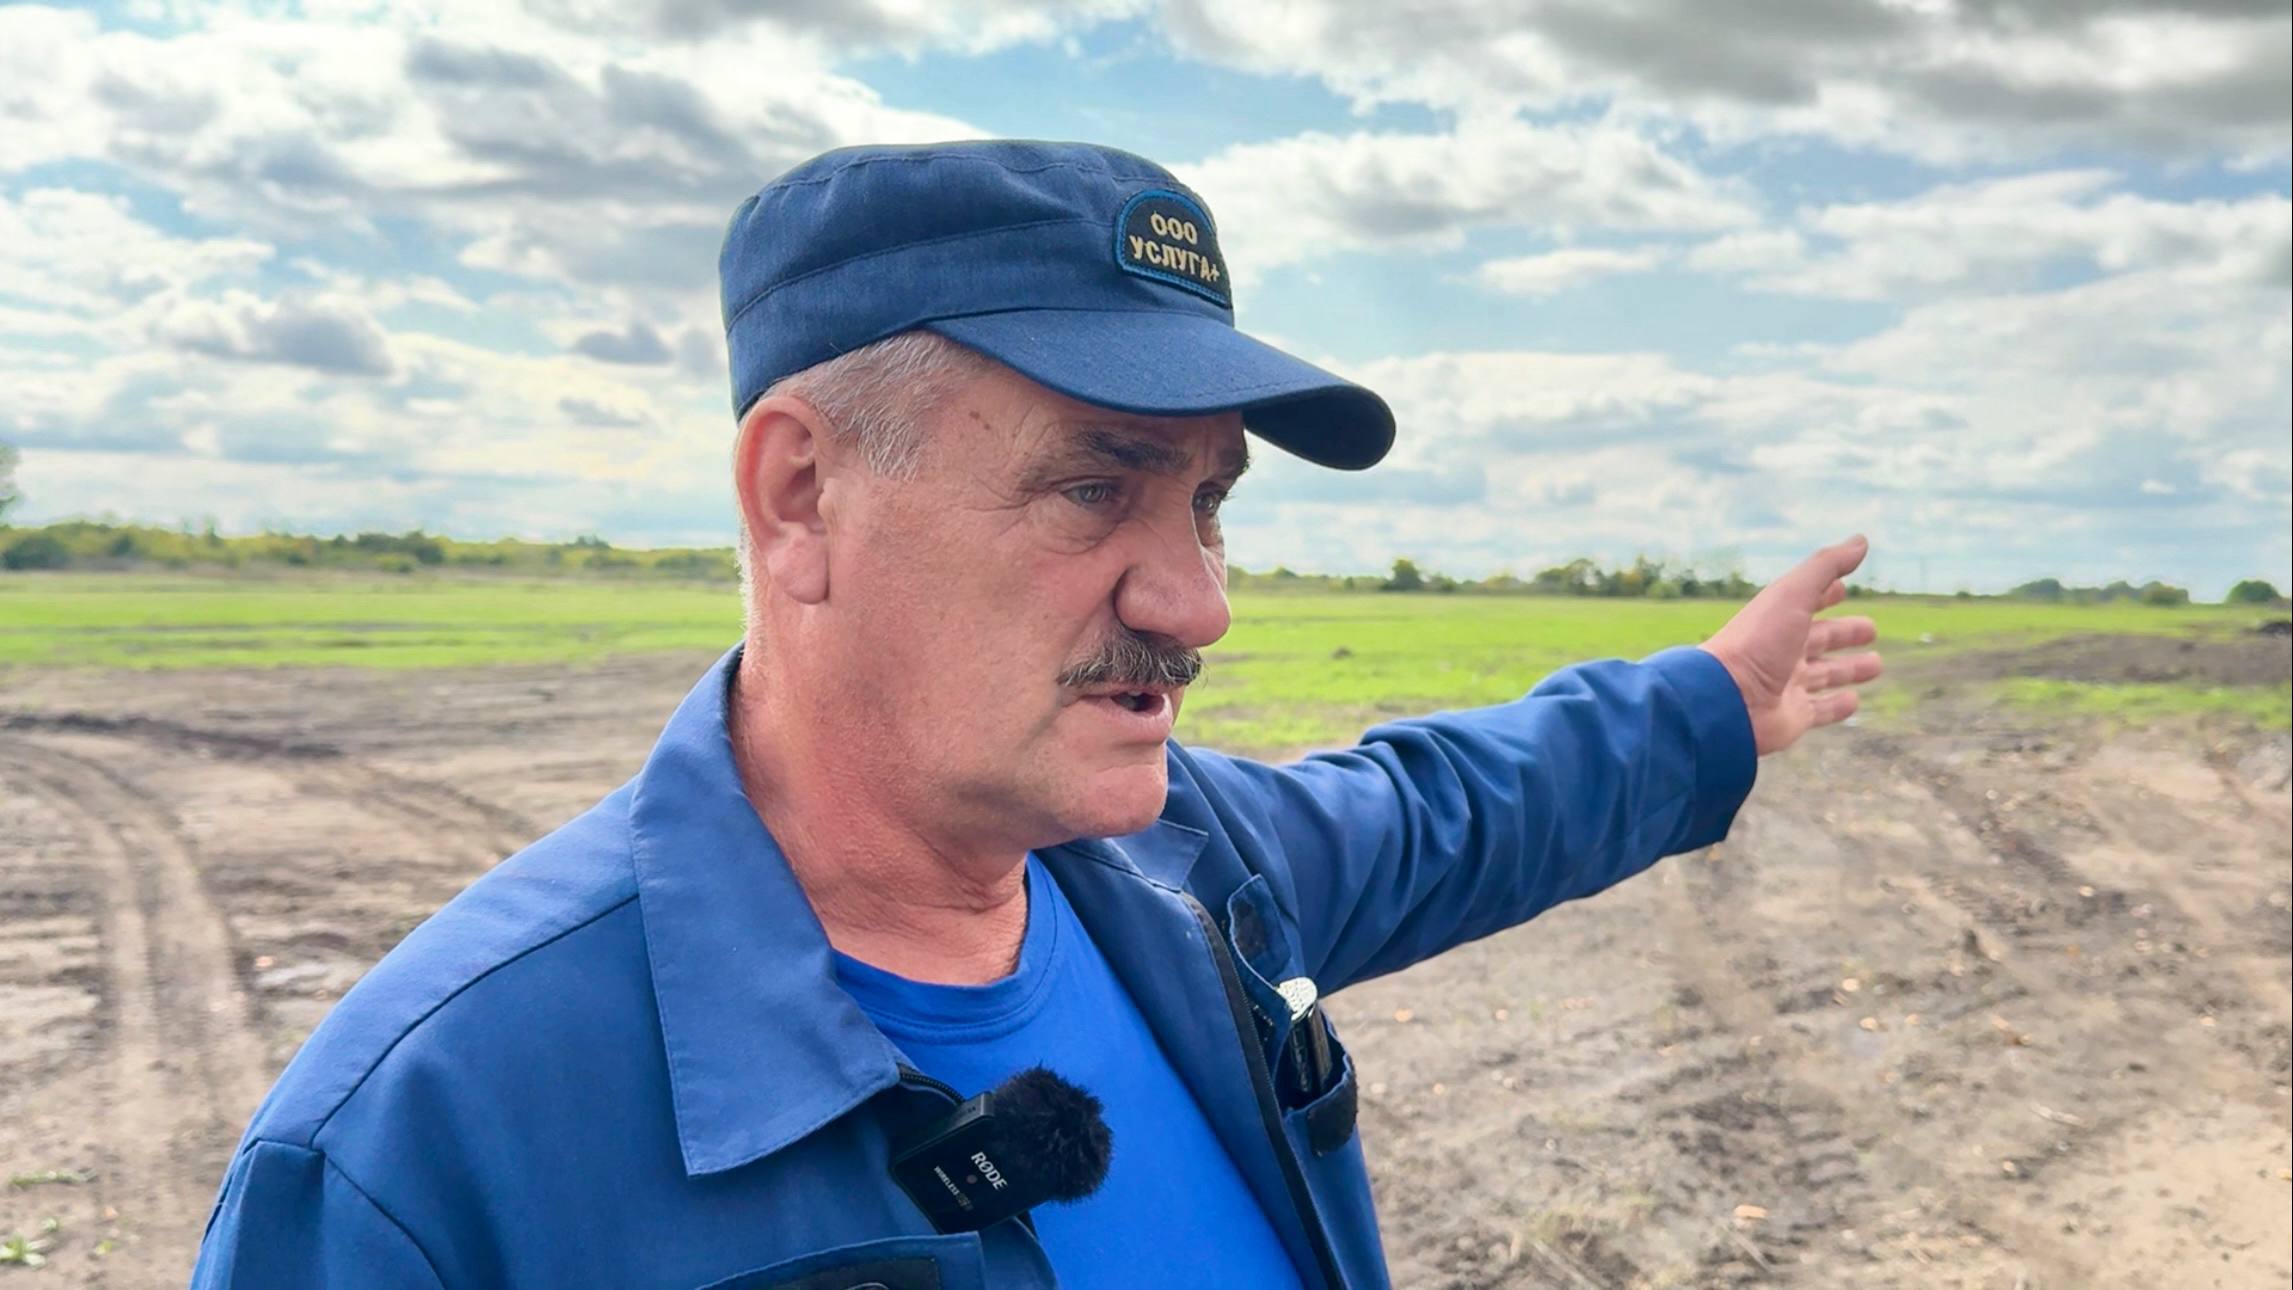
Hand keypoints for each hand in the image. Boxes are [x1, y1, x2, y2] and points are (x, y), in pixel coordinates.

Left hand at [1700, 536, 1883, 756]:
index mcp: (1778, 619)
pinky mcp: (1792, 717)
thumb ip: (1826, 567)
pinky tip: (1854, 701)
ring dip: (1849, 669)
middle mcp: (1781, 651)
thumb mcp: (1793, 595)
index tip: (1842, 587)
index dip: (1825, 593)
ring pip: (1824, 675)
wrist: (1727, 700)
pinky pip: (1819, 711)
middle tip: (1870, 629)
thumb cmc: (1757, 642)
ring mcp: (1786, 685)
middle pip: (1820, 639)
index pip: (1806, 602)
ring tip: (1876, 664)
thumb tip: (1862, 540)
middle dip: (1844, 633)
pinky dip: (1838, 706)